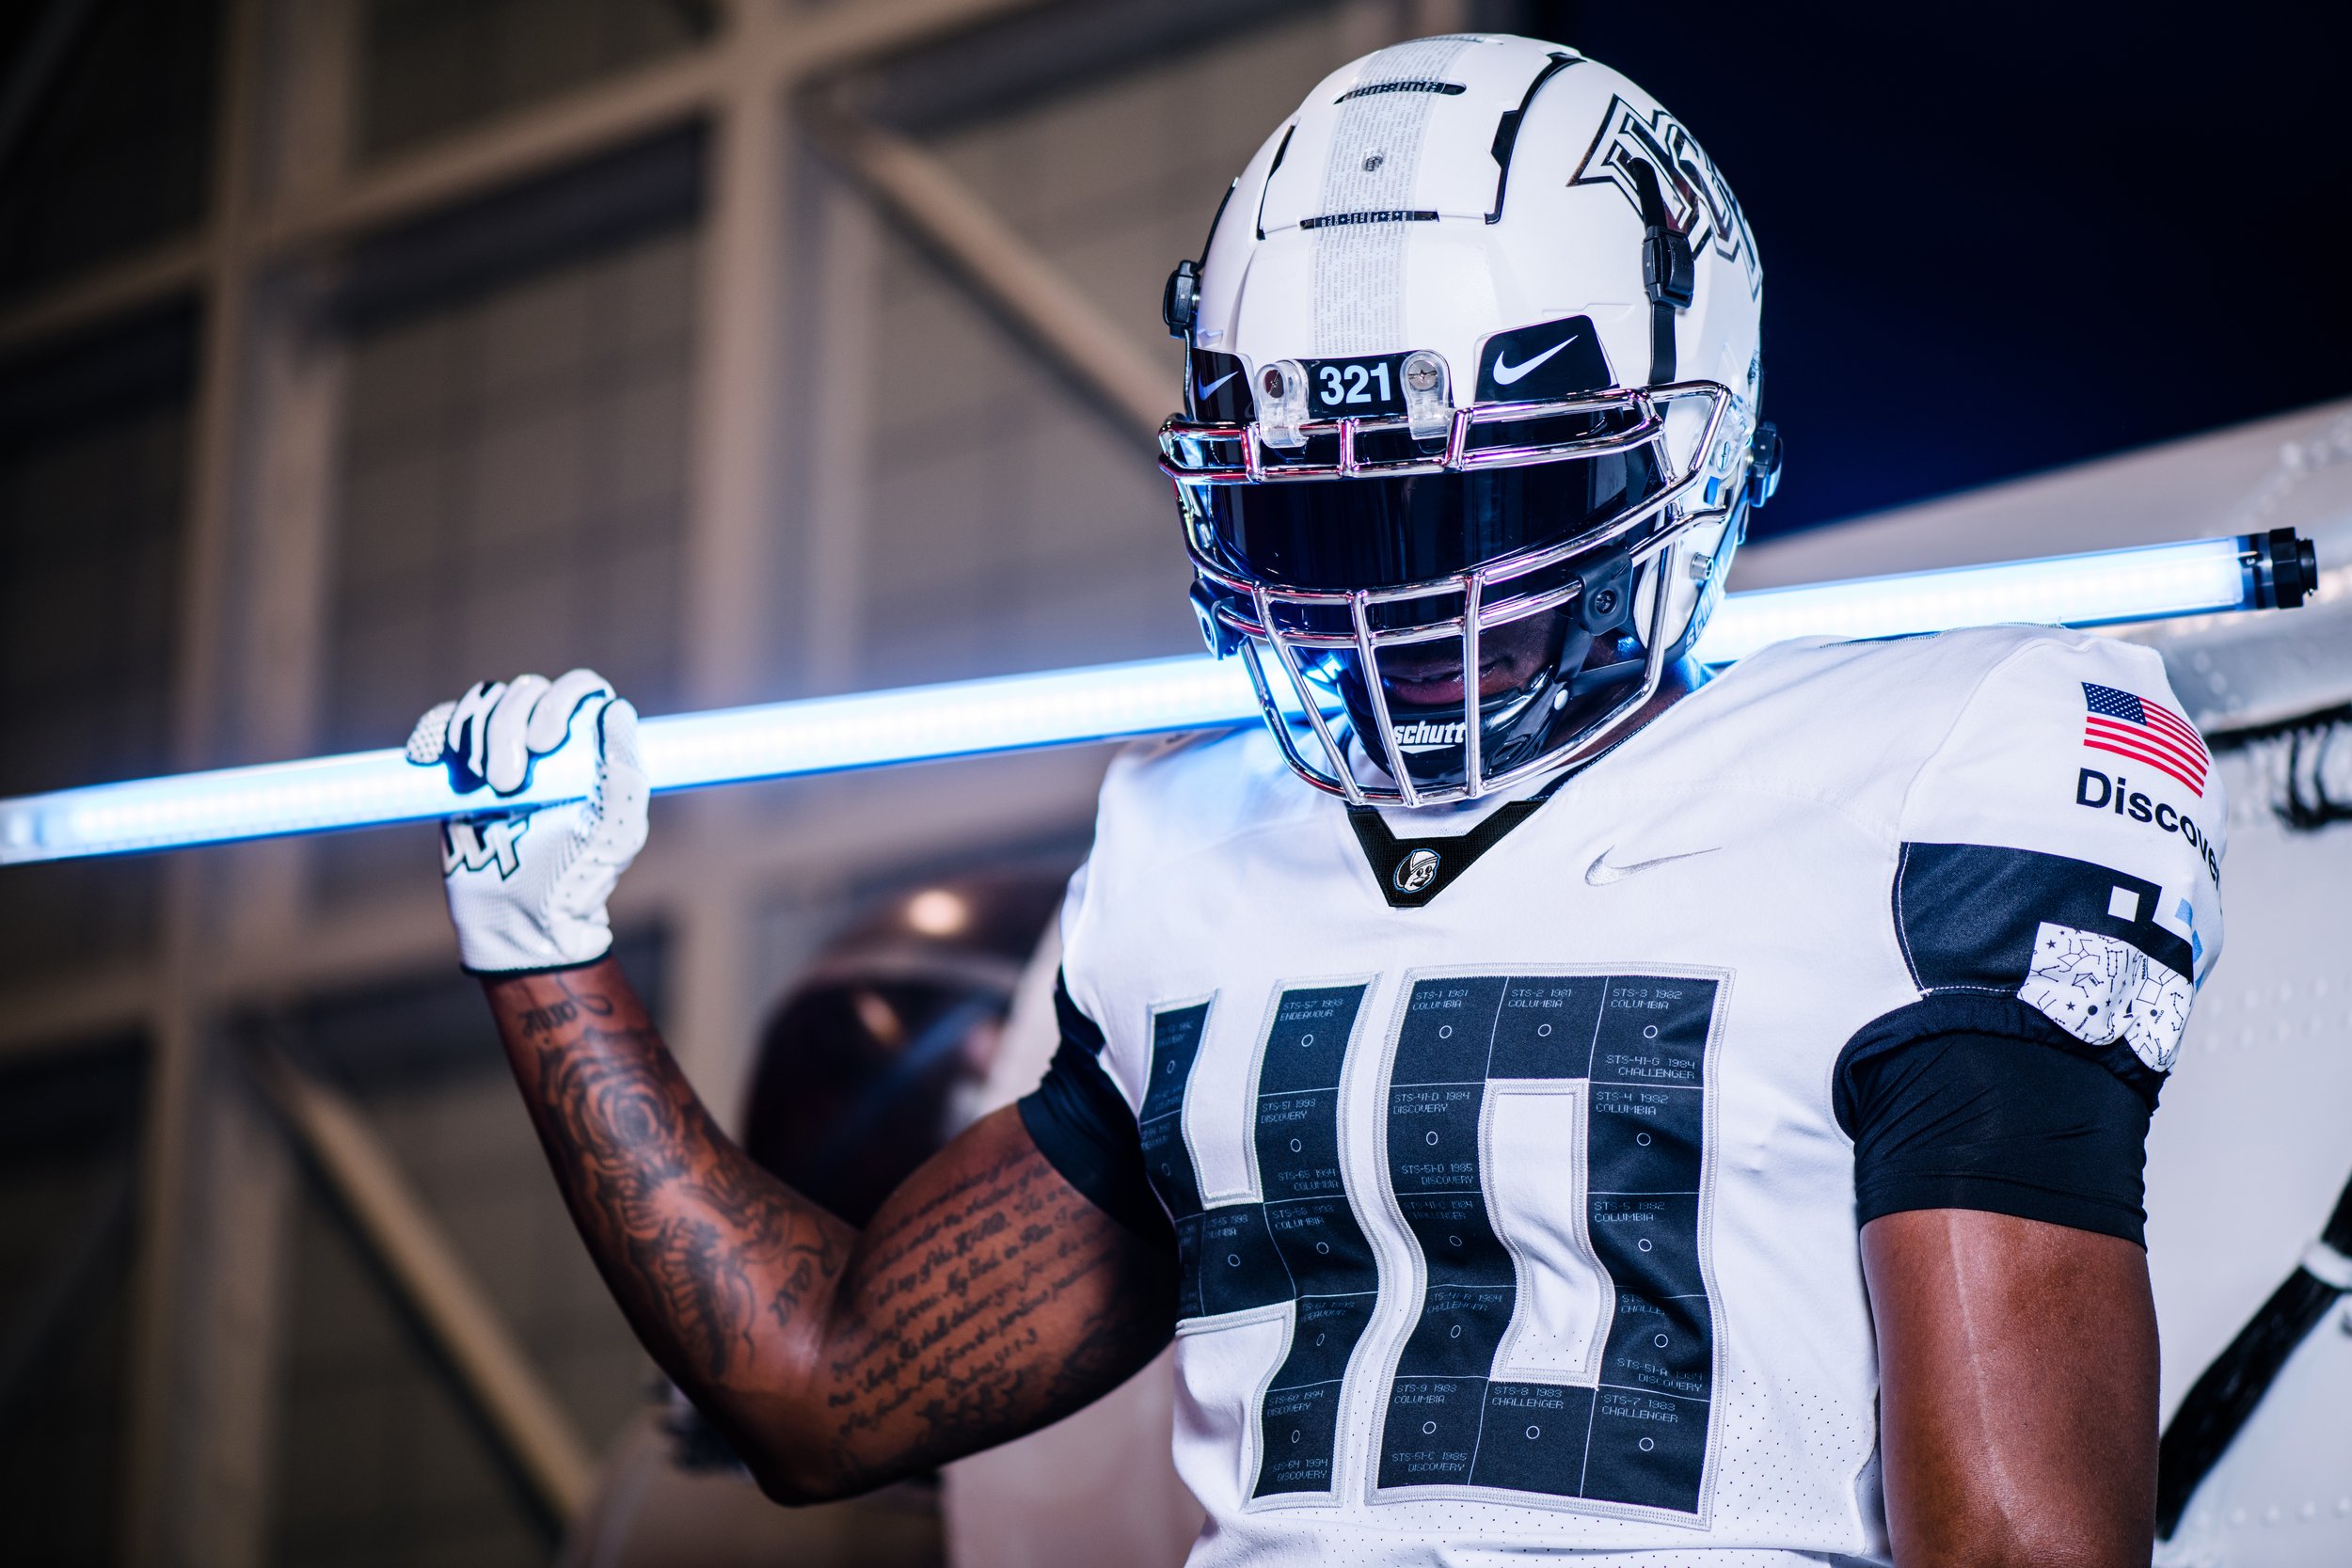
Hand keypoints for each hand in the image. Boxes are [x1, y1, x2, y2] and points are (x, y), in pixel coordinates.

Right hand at [406, 670, 647, 973]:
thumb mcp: (613, 831)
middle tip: (506, 785)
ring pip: (483, 701)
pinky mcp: (461, 766)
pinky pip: (443, 723)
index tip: (544, 744)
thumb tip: (618, 710)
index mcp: (591, 744)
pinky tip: (426, 757)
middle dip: (507, 729)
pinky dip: (435, 732)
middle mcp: (548, 737)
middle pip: (524, 690)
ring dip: (475, 734)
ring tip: (484, 788)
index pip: (579, 687)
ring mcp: (502, 747)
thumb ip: (624, 773)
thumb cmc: (577, 876)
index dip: (559, 701)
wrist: (519, 917)